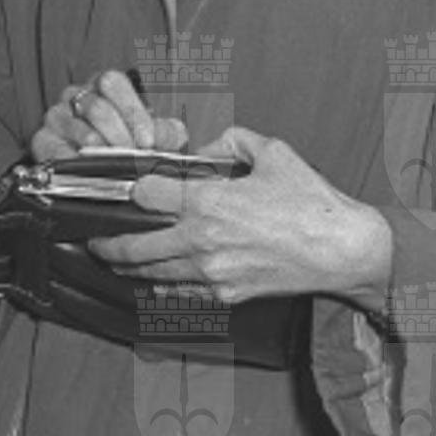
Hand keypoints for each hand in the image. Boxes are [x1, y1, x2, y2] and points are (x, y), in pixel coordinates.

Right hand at [30, 70, 187, 163]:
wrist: (95, 170)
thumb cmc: (123, 146)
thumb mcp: (150, 136)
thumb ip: (166, 132)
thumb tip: (170, 134)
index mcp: (103, 88)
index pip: (112, 82)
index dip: (132, 110)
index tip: (148, 140)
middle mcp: (77, 96)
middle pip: (96, 106)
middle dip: (119, 136)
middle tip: (133, 156)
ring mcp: (57, 116)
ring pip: (78, 127)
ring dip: (100, 149)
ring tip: (113, 164)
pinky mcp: (42, 139)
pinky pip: (54, 148)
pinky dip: (73, 161)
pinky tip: (86, 170)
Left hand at [88, 127, 393, 308]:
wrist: (344, 251)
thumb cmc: (311, 201)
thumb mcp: (271, 151)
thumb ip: (228, 140)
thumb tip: (203, 149)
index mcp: (208, 201)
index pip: (145, 194)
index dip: (127, 186)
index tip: (117, 185)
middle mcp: (202, 240)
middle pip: (135, 246)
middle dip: (107, 243)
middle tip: (91, 239)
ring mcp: (212, 273)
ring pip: (153, 275)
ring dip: (127, 268)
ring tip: (111, 261)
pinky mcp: (227, 295)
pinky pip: (181, 294)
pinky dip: (160, 288)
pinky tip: (150, 283)